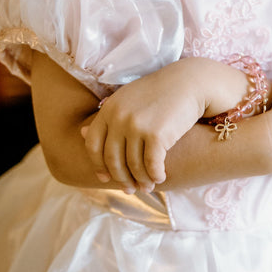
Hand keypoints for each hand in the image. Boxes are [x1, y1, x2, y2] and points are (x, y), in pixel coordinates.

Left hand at [81, 57, 249, 191]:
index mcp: (109, 108)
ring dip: (142, 180)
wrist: (190, 82)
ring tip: (148, 186)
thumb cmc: (159, 92)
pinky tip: (160, 177)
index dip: (98, 165)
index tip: (106, 178)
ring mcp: (136, 126)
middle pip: (112, 159)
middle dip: (122, 178)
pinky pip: (151, 165)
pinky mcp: (156, 134)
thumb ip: (107, 117)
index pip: (93, 144)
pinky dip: (156, 175)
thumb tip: (81, 134)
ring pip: (133, 165)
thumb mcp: (128, 100)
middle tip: (130, 189)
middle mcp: (119, 117)